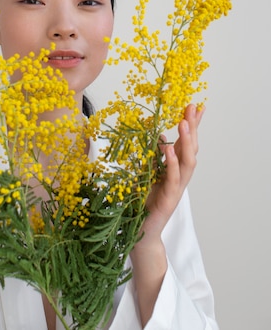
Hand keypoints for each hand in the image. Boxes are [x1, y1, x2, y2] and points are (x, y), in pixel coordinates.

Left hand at [140, 103, 203, 243]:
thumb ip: (155, 156)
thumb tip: (160, 137)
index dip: (193, 126)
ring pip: (188, 162)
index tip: (197, 106)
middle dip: (193, 128)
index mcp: (176, 169)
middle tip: (191, 107)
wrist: (141, 232)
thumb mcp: (149, 173)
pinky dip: (172, 163)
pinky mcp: (168, 199)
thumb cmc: (145, 202)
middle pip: (192, 149)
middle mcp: (180, 177)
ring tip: (184, 123)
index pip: (188, 143)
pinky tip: (169, 150)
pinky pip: (172, 178)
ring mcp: (177, 188)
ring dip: (186, 142)